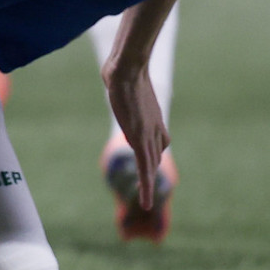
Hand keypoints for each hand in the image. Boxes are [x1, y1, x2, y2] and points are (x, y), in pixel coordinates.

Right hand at [102, 60, 168, 209]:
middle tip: (149, 188)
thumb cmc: (120, 66)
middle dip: (152, 170)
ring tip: (146, 203)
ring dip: (148, 183)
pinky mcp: (141, 142)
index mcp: (153, 115)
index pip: (160, 139)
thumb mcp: (120, 76)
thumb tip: (110, 69)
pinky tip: (145, 201)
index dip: (155, 150)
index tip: (153, 160)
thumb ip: (118, 79)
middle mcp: (155, 127)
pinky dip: (146, 186)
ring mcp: (149, 135)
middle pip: (156, 153)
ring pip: (151, 164)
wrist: (127, 69)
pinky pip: (145, 169)